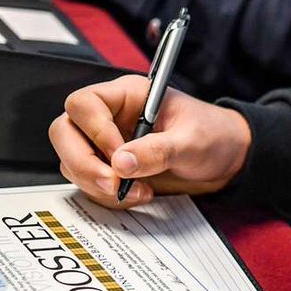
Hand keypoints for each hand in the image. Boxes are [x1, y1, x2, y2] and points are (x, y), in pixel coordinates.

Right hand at [49, 75, 252, 207]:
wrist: (226, 158)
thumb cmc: (213, 135)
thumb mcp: (191, 141)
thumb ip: (158, 150)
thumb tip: (121, 162)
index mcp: (127, 95)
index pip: (85, 104)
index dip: (94, 131)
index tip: (119, 156)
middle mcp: (110, 117)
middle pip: (64, 132)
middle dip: (83, 162)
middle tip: (113, 183)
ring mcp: (106, 144)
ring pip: (71, 161)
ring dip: (97, 184)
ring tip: (138, 191)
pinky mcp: (110, 168)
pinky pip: (88, 183)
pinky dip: (106, 195)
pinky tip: (137, 195)